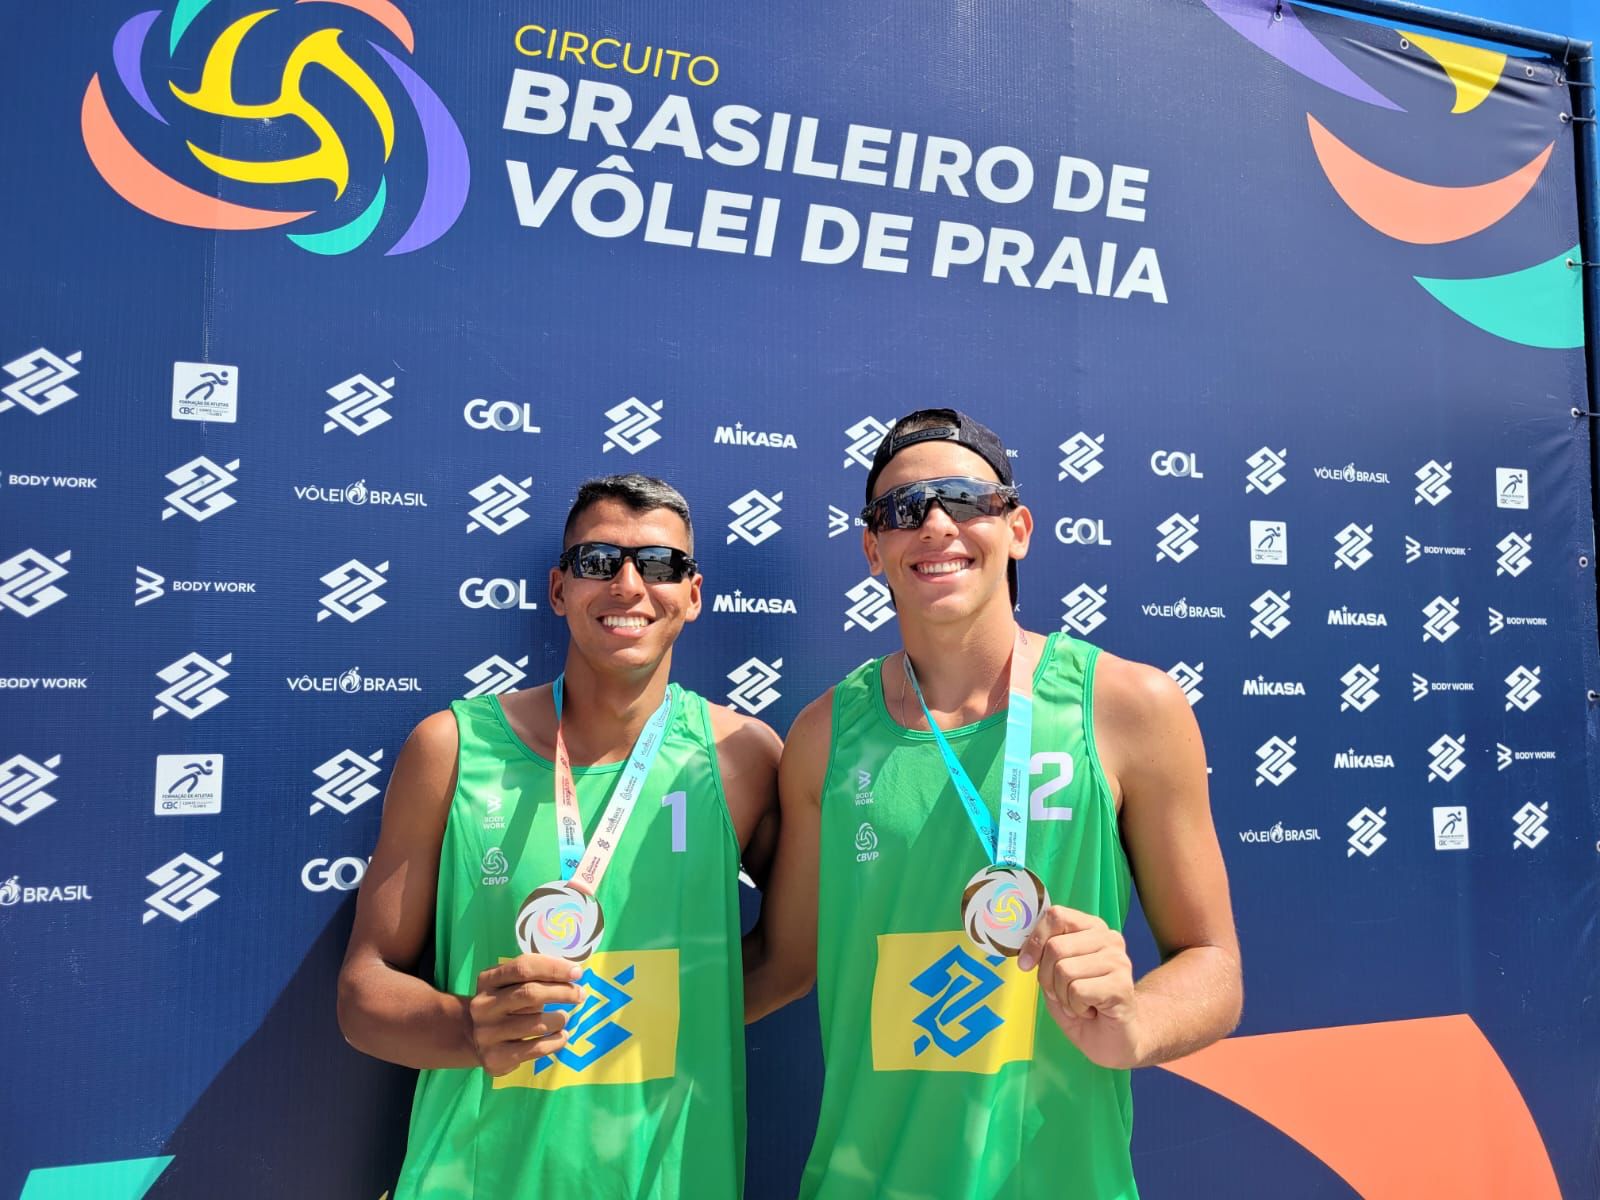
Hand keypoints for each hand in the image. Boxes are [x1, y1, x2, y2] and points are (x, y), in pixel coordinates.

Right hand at [468, 954, 584, 1076]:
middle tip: (580, 994)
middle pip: (530, 993)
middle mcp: (483, 1005)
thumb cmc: (505, 1005)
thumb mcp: (511, 985)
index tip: (577, 972)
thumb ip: (535, 977)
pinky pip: (535, 1049)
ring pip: (536, 1023)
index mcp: (488, 980)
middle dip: (562, 992)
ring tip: (564, 1018)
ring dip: (559, 1019)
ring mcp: (487, 1033)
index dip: (554, 968)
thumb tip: (573, 973)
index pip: (523, 967)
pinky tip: (562, 1036)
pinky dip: (556, 1042)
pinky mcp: (495, 1058)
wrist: (474, 1039)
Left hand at [1017, 906, 1140, 1068]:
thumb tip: (1024, 949)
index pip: (1057, 916)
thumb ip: (1043, 955)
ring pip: (1064, 970)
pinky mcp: (1122, 985)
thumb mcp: (1055, 976)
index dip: (1035, 940)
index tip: (1026, 964)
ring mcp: (1119, 961)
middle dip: (1047, 978)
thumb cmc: (1083, 1005)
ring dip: (1062, 996)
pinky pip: (1078, 991)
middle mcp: (1109, 939)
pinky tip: (1090, 1011)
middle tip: (1061, 994)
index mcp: (1091, 929)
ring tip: (1078, 1003)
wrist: (1113, 1039)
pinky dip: (1075, 1007)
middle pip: (1055, 947)